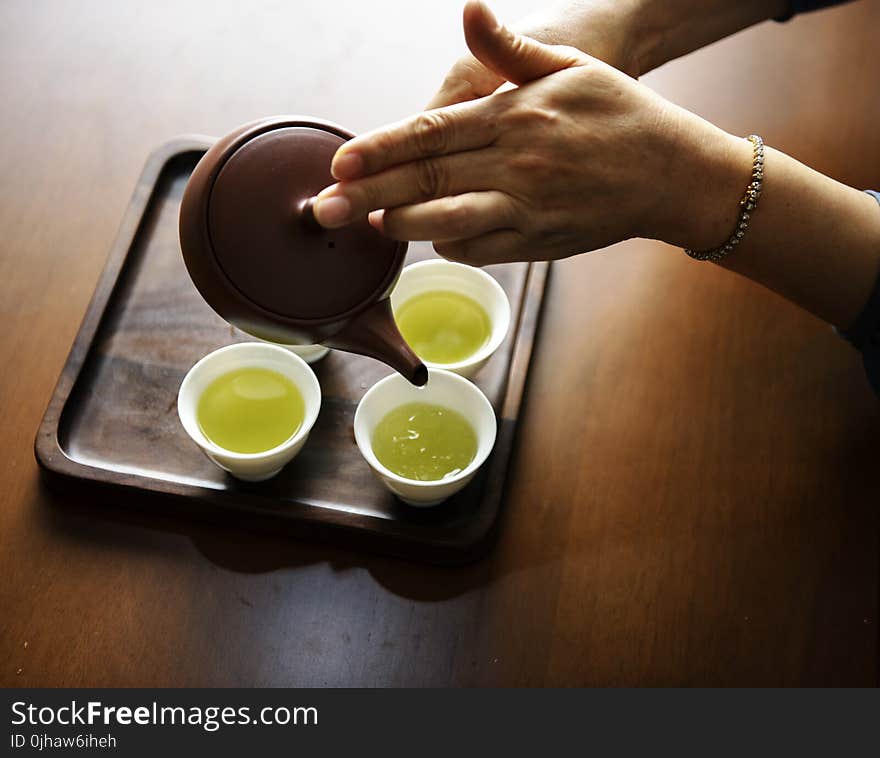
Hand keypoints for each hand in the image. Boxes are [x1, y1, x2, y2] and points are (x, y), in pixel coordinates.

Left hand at [313, 1, 749, 265]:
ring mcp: (525, 208)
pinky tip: (428, 237)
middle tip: (325, 209)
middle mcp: (515, 164)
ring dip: (401, 226)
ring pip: (447, 222)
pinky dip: (447, 245)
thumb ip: (507, 49)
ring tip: (368, 225)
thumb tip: (469, 9)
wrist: (670, 172)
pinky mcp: (537, 242)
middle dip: (368, 197)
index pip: (430, 133)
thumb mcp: (567, 66)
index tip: (341, 162)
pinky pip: (479, 249)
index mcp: (514, 116)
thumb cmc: (618, 112)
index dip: (380, 150)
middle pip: (426, 182)